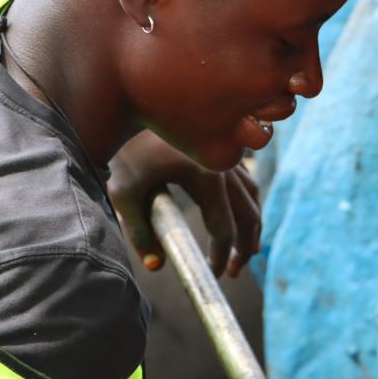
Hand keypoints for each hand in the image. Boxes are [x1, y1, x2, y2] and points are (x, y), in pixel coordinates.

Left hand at [108, 130, 260, 276]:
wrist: (131, 103)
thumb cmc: (124, 149)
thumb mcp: (125, 193)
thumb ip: (140, 231)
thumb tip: (157, 266)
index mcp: (205, 177)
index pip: (223, 229)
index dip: (220, 256)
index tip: (210, 275)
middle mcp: (223, 167)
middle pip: (249, 215)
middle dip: (244, 248)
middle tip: (232, 272)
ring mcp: (227, 157)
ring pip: (253, 197)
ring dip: (251, 227)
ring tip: (244, 251)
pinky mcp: (222, 152)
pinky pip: (246, 182)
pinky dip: (248, 204)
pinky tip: (238, 217)